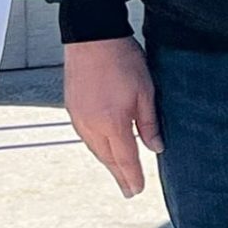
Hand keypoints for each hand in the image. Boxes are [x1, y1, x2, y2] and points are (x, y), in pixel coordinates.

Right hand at [65, 36, 160, 198]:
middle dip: (119, 175)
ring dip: (107, 162)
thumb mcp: (146, 91)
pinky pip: (86, 136)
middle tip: (128, 189)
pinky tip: (103, 147)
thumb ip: (149, 123)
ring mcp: (79, 118)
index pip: (125, 159)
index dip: (132, 176)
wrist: (92, 38)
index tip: (137, 190)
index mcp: (112, 123)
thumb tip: (156, 147)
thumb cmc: (121, 59)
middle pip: (107, 158)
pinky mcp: (72, 109)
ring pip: (95, 149)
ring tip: (118, 171)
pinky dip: (97, 147)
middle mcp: (92, 125)